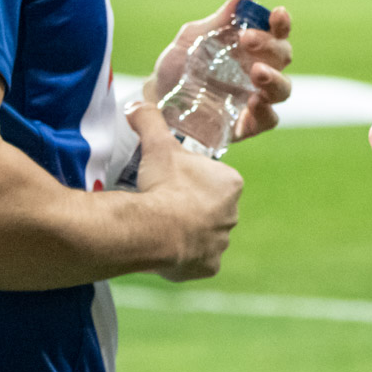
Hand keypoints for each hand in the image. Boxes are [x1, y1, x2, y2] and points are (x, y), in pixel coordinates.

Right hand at [126, 101, 242, 280]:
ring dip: (188, 232)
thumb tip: (137, 103)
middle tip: (164, 203)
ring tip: (162, 227)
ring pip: (205, 235)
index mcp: (231, 184)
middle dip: (191, 206)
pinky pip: (198, 261)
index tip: (172, 181)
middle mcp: (233, 214)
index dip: (191, 179)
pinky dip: (184, 258)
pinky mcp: (209, 267)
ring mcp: (221, 243)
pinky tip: (167, 250)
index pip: (214, 179)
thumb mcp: (157, 144)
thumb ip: (150, 120)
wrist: (154, 228)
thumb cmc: (163, 185)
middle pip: (211, 208)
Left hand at [147, 0, 293, 140]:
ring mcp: (255, 99)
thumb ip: (221, 18)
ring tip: (257, 72)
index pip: (277, 32)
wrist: (154, 103)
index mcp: (251, 47)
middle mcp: (259, 71)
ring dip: (275, 78)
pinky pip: (269, 119)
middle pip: (283, 56)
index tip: (276, 13)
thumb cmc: (178, 67)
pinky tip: (253, 101)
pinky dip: (265, 110)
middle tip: (247, 40)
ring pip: (284, 88)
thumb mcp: (194, 37)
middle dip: (271, 46)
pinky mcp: (247, 125)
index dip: (281, 22)